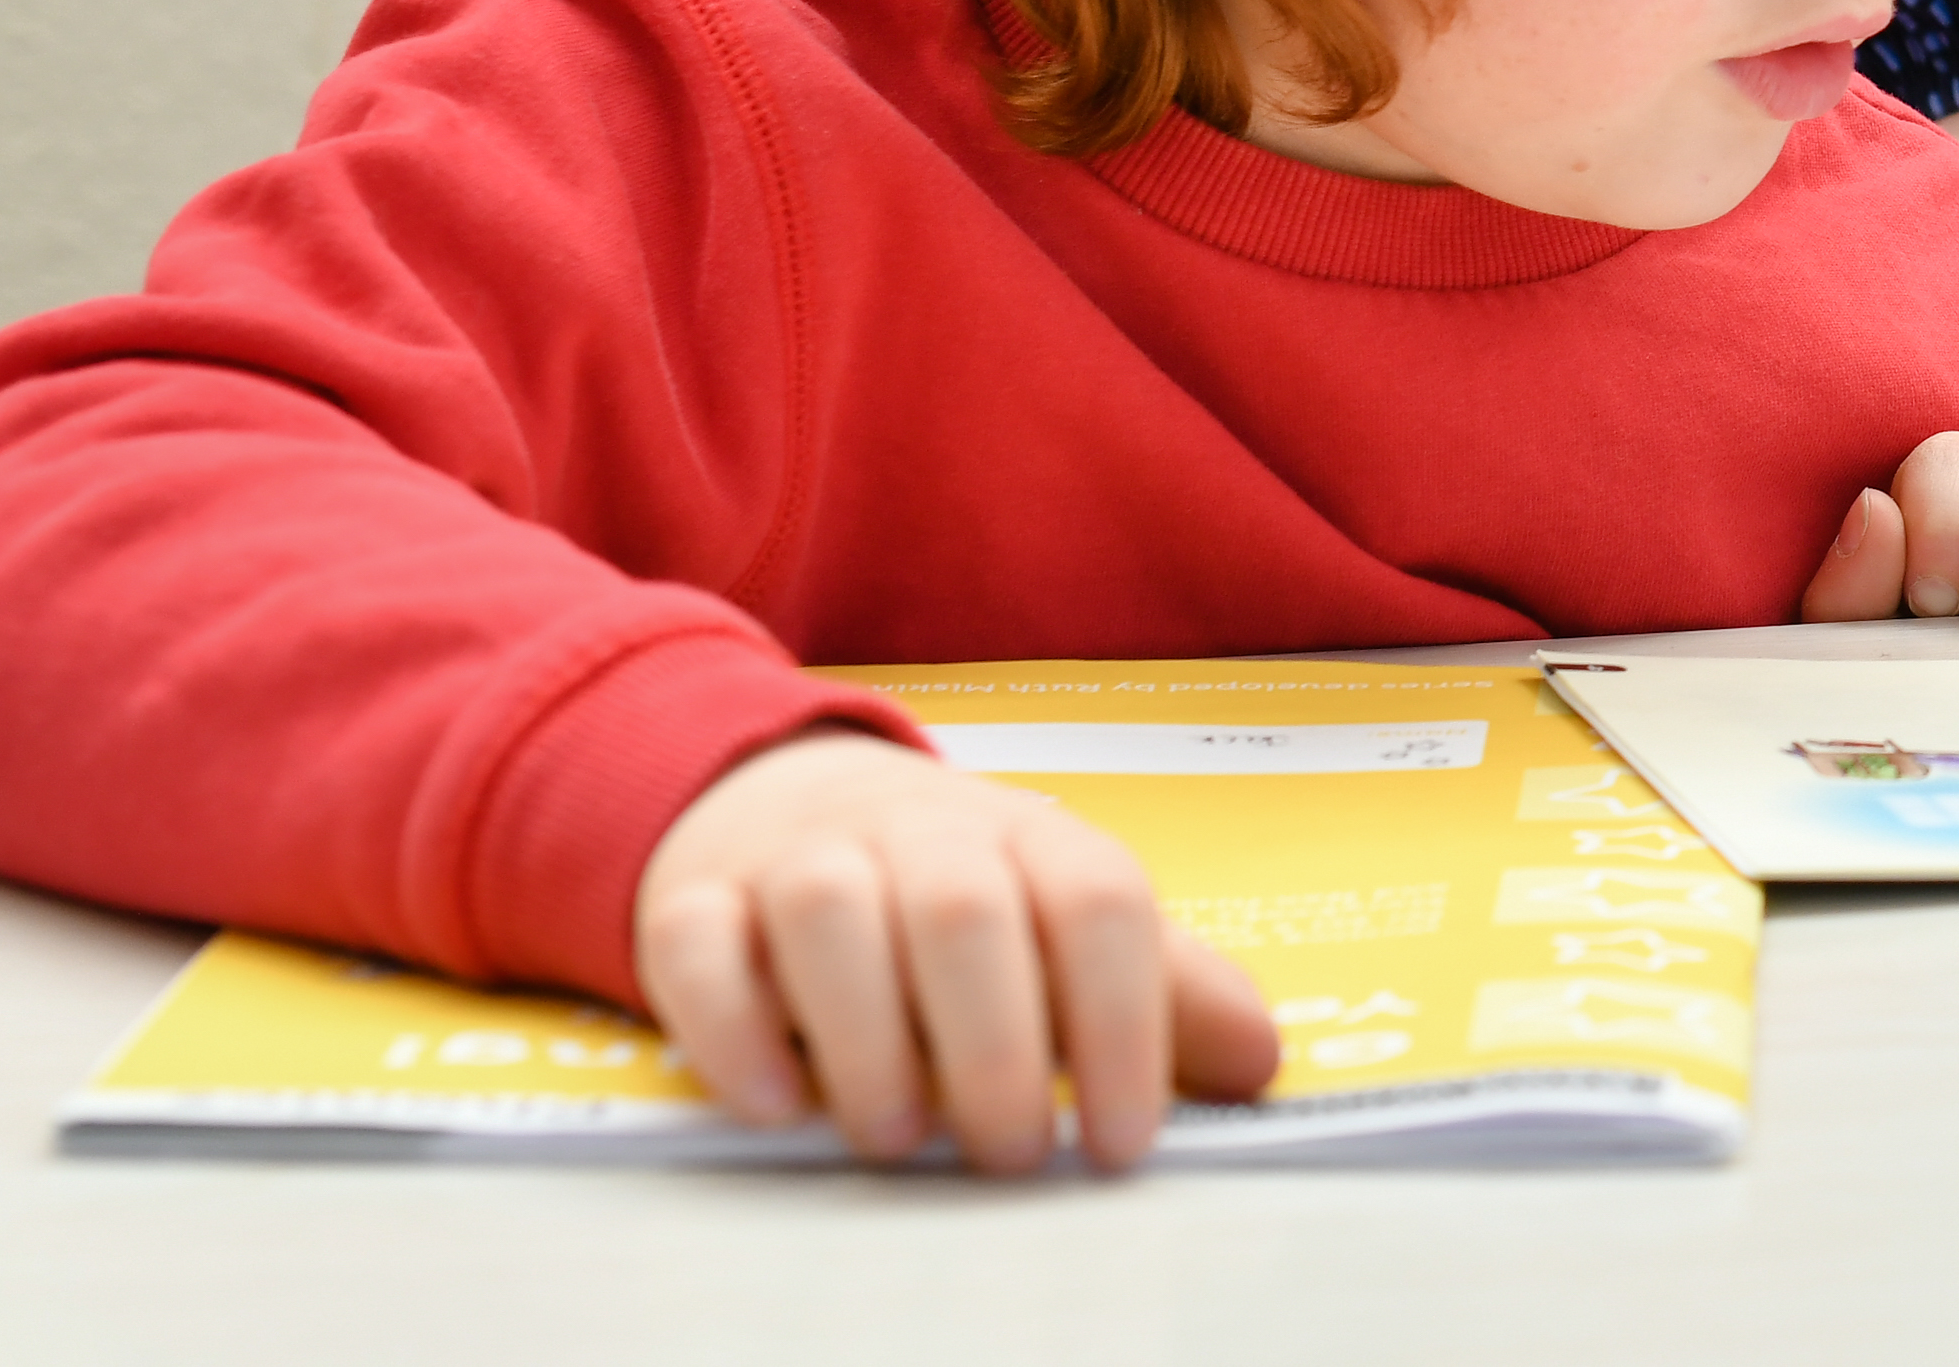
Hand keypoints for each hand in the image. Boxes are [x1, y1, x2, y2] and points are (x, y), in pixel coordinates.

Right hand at [633, 730, 1278, 1173]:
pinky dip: (736, 1028)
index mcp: (1032, 839)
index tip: (1124, 1142)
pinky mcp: (698, 901)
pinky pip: (703, 947)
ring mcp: (803, 860)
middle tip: (1012, 1153)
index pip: (1099, 904)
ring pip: (832, 916)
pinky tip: (778, 1102)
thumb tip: (1259, 1062)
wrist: (789, 805)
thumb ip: (1164, 991)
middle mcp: (921, 833)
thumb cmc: (957, 893)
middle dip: (997, 1048)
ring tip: (900, 1137)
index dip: (1123, 1026)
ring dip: (868, 1040)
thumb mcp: (1067, 923)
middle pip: (966, 914)